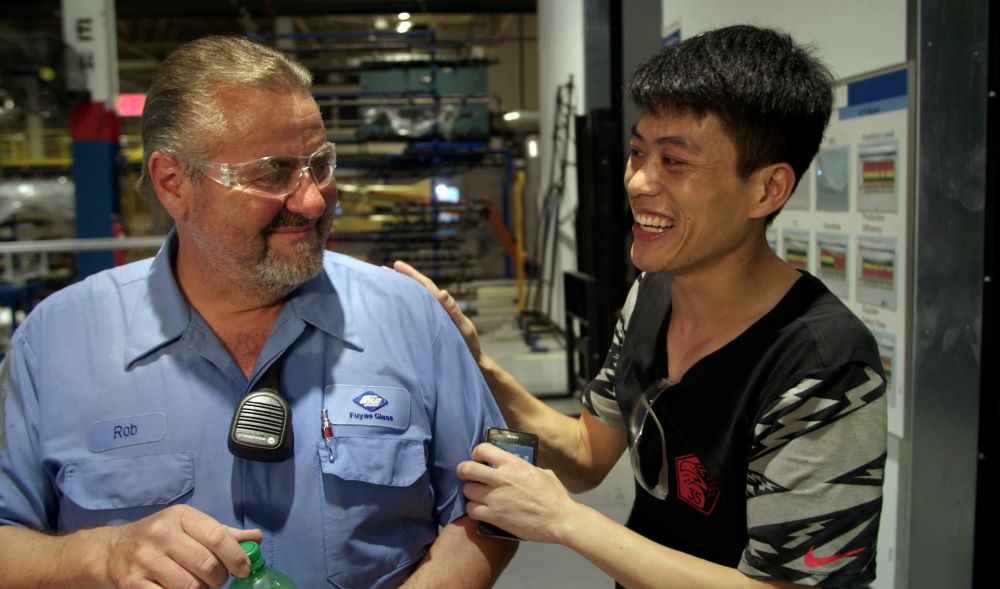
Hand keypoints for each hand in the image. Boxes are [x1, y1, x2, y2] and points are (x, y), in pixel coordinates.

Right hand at [99, 504, 262, 587]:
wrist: (110, 551)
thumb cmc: (157, 538)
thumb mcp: (187, 527)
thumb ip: (221, 533)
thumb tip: (255, 539)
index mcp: (180, 516)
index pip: (218, 537)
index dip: (237, 557)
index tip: (244, 569)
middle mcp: (161, 534)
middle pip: (207, 565)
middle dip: (219, 578)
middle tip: (217, 580)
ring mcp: (145, 560)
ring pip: (190, 586)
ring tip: (199, 585)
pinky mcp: (132, 583)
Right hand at [393, 260, 482, 363]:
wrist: (471, 362)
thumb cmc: (468, 346)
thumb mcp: (463, 328)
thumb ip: (453, 311)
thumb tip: (442, 292)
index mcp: (443, 306)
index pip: (425, 286)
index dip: (411, 274)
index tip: (397, 265)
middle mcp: (435, 309)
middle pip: (416, 289)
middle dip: (401, 278)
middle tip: (382, 269)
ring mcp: (431, 318)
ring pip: (414, 300)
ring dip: (401, 291)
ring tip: (384, 284)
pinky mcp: (428, 329)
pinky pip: (414, 314)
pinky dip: (404, 307)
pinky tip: (392, 308)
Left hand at [457, 443, 580, 544]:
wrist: (560, 519)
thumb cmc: (555, 496)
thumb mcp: (542, 473)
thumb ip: (526, 468)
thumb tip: (519, 468)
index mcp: (513, 463)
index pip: (483, 449)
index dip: (477, 453)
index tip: (478, 459)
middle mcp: (501, 478)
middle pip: (467, 469)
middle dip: (463, 471)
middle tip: (466, 476)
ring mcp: (495, 497)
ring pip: (467, 491)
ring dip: (471, 493)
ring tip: (477, 496)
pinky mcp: (494, 516)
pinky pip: (471, 510)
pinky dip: (474, 510)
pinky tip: (480, 510)